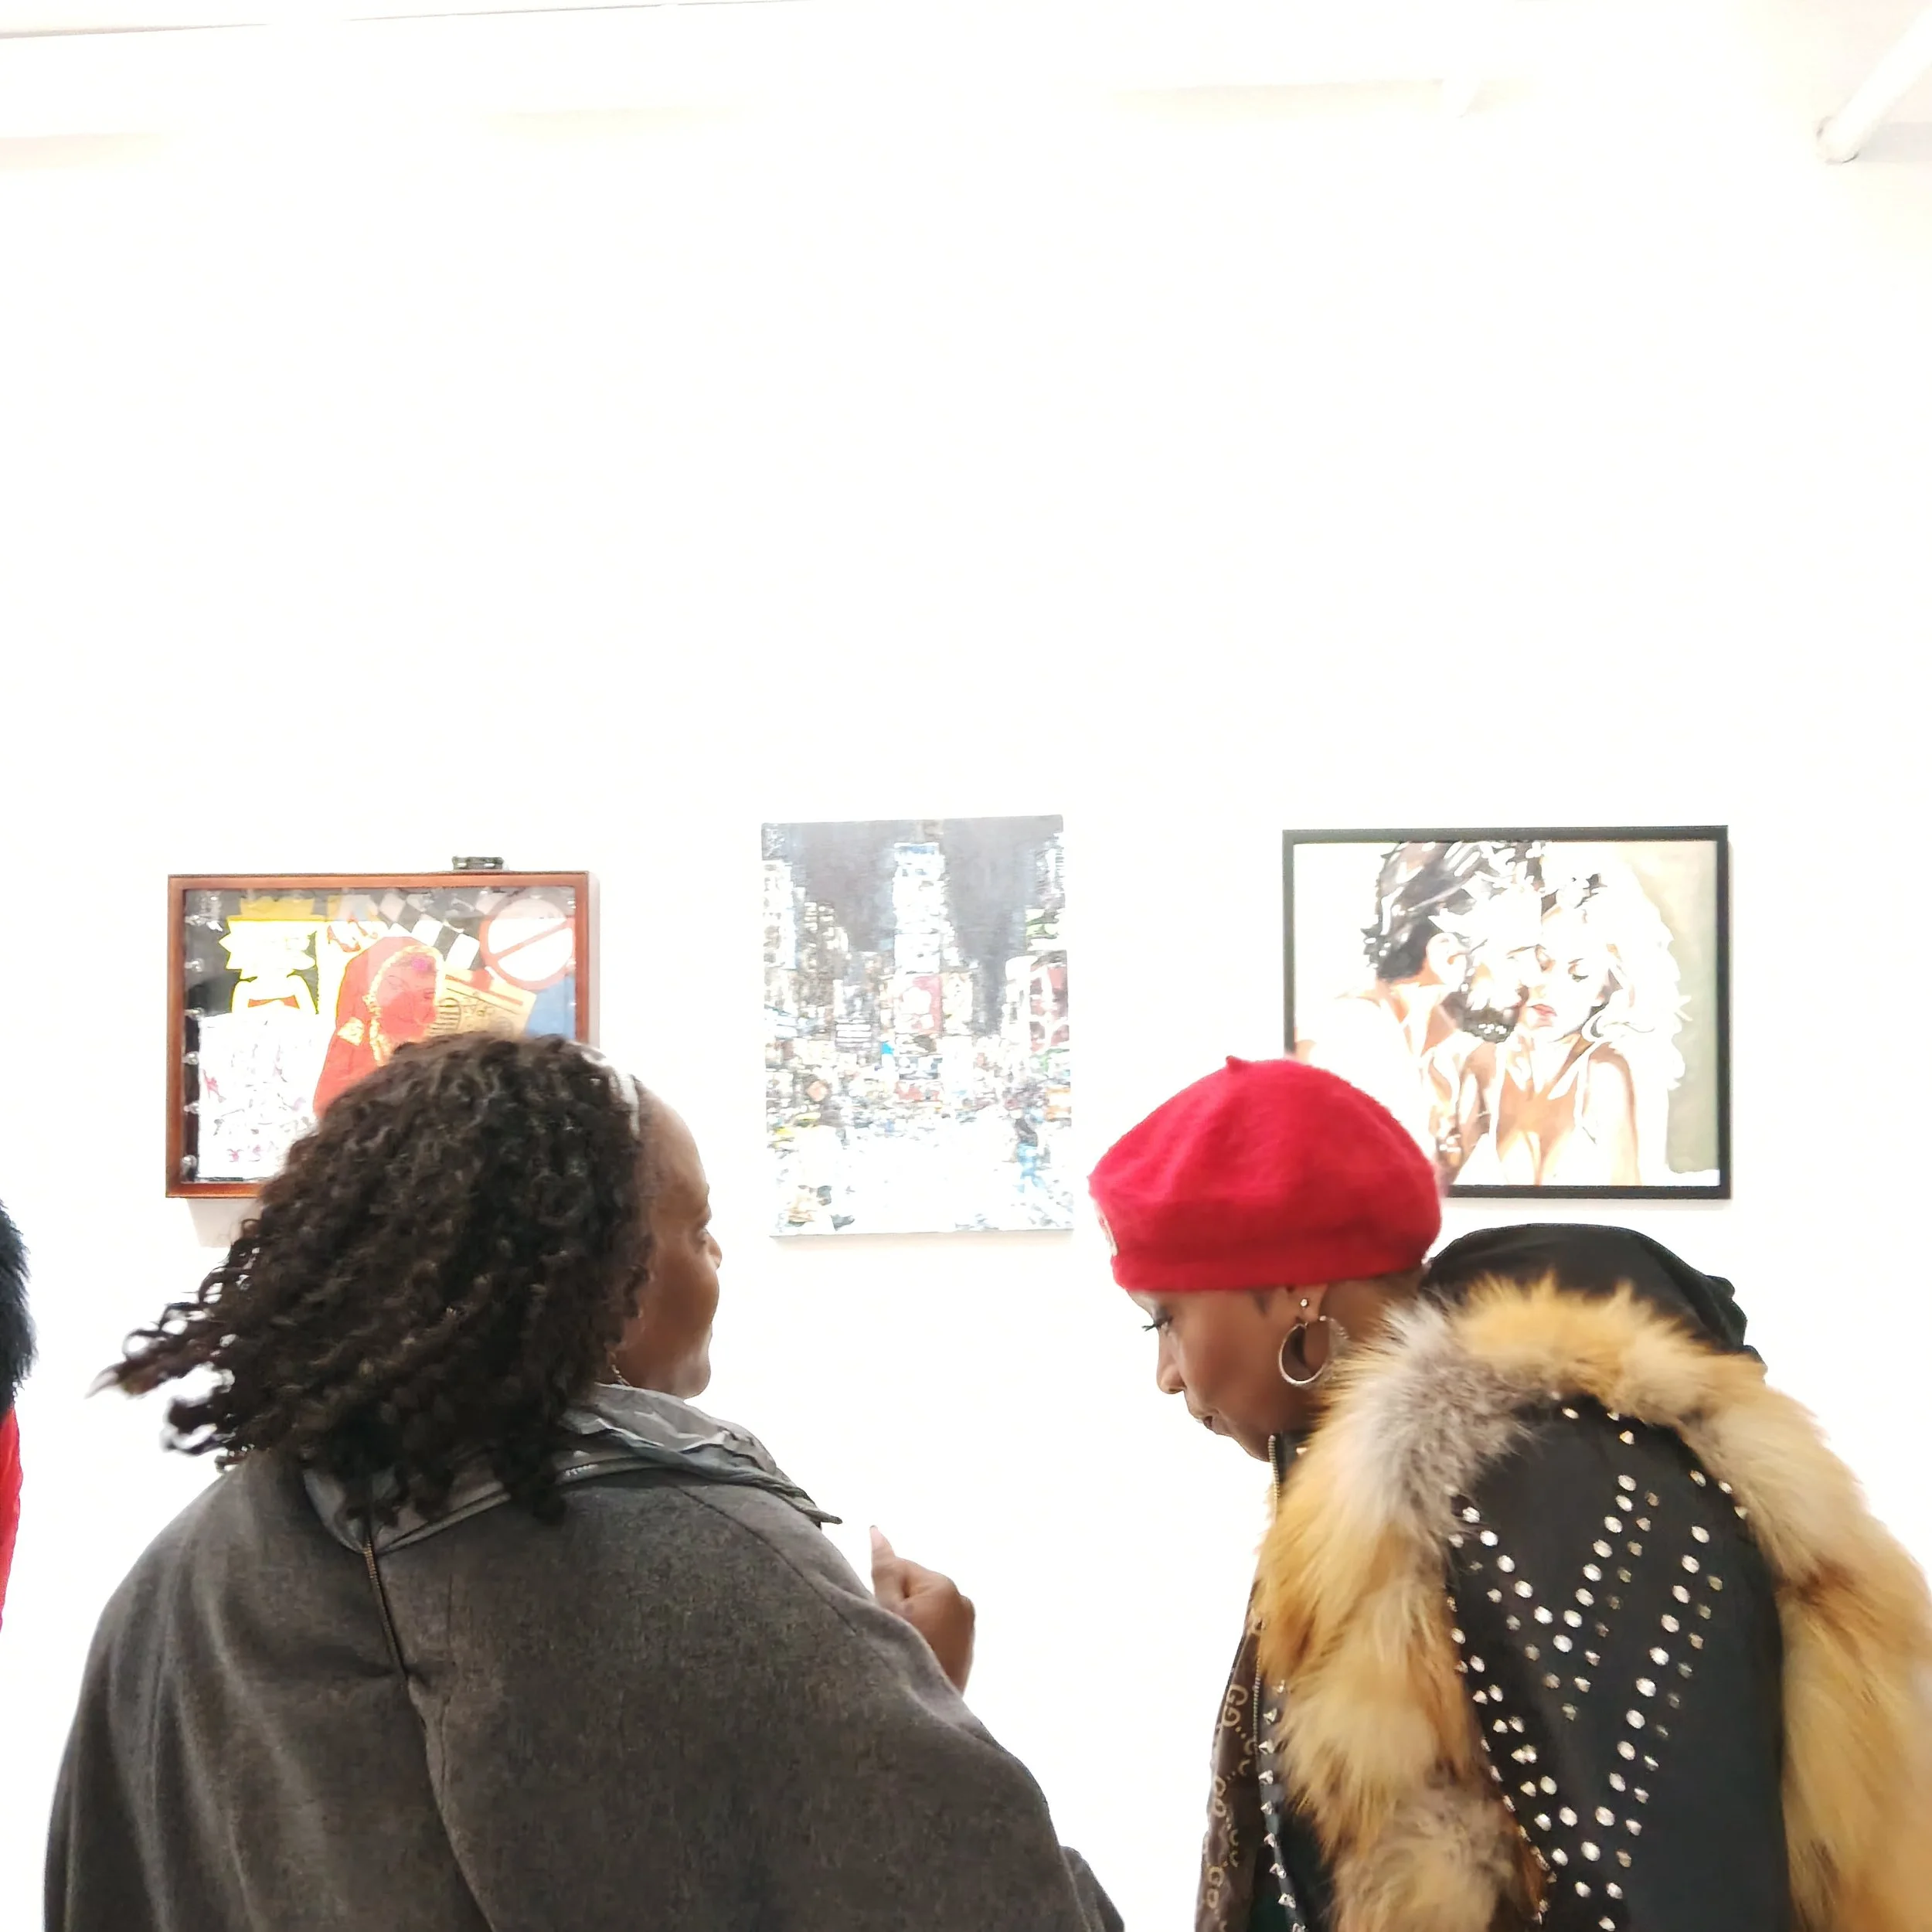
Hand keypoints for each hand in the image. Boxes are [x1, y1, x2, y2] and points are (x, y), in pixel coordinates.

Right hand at [870, 1526, 975, 1693]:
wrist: (923, 1719)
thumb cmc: (900, 1656)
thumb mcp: (884, 1610)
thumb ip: (883, 1569)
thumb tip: (877, 1531)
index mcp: (945, 1586)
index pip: (900, 1568)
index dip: (881, 1590)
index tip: (875, 1616)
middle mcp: (963, 1601)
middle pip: (914, 1590)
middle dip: (897, 1607)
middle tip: (885, 1637)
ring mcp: (968, 1626)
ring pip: (925, 1610)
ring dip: (911, 1623)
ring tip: (899, 1650)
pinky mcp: (967, 1648)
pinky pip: (938, 1629)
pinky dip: (924, 1637)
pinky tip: (914, 1658)